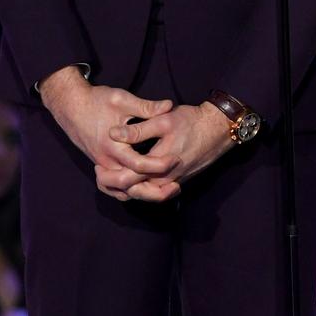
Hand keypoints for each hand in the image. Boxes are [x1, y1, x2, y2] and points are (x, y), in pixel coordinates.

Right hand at [39, 66, 179, 200]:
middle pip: (131, 187)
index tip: (175, 159)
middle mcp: (106, 161)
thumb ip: (146, 106)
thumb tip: (169, 106)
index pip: (139, 165)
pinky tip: (145, 186)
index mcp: (112, 146)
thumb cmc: (97, 100)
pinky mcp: (101, 165)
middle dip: (154, 190)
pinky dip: (129, 191)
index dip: (159, 165)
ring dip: (143, 194)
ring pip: (122, 192)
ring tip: (164, 191)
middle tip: (175, 186)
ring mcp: (102, 165)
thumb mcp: (122, 100)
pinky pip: (114, 188)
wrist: (71, 105)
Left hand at [103, 102, 233, 201]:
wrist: (218, 129)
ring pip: (145, 194)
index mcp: (158, 165)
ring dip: (127, 189)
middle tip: (99, 175)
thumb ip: (138, 129)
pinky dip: (141, 188)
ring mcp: (173, 181)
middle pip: (134, 192)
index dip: (110, 175)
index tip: (97, 165)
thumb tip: (113, 133)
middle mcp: (165, 179)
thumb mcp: (164, 120)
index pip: (128, 179)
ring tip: (111, 178)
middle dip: (115, 186)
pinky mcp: (179, 180)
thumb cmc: (191, 122)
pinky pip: (155, 191)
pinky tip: (133, 179)